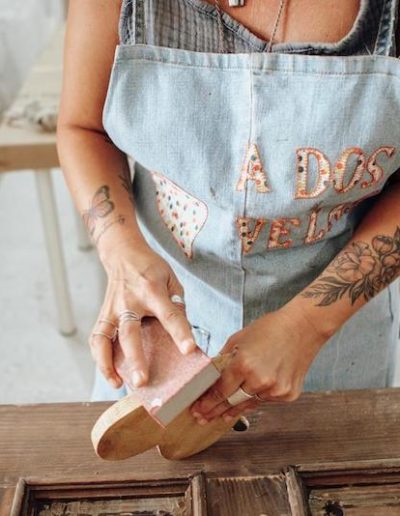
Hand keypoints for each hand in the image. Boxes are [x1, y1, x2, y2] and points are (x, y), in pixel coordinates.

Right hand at [89, 242, 197, 389]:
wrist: (122, 253)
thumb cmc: (150, 268)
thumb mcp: (171, 280)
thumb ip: (177, 306)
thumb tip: (183, 335)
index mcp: (152, 291)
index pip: (169, 314)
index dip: (180, 333)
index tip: (189, 350)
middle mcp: (129, 302)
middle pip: (130, 333)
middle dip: (136, 358)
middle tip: (142, 380)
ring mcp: (112, 309)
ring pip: (105, 339)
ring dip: (108, 363)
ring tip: (118, 384)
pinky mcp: (103, 315)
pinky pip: (97, 339)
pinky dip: (100, 358)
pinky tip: (110, 374)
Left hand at [189, 305, 328, 423]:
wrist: (303, 326)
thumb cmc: (270, 328)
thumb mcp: (239, 338)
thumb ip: (223, 359)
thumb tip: (210, 375)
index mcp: (243, 364)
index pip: (220, 391)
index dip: (207, 403)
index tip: (197, 410)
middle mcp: (259, 380)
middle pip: (232, 403)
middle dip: (216, 411)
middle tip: (203, 418)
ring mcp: (276, 390)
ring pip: (249, 404)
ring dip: (235, 408)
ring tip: (222, 415)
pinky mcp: (288, 394)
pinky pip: (266, 400)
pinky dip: (258, 397)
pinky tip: (251, 396)